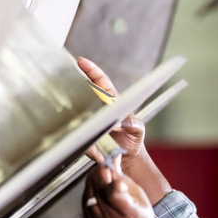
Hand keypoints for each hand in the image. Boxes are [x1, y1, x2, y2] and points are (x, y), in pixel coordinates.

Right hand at [76, 55, 171, 204]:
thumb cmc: (133, 137)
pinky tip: (99, 156)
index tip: (81, 61)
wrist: (127, 156)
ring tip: (102, 148)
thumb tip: (117, 125)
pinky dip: (91, 151)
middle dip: (79, 101)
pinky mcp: (85, 138)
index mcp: (111, 100)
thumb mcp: (138, 128)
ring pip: (81, 123)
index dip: (91, 70)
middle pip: (83, 98)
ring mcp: (89, 123)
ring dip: (90, 136)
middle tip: (83, 112)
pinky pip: (82, 142)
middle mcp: (97, 109)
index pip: (100, 81)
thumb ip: (132, 124)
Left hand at [81, 159, 157, 217]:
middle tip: (106, 166)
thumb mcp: (140, 197)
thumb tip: (112, 158)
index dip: (111, 178)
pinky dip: (90, 191)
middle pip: (98, 190)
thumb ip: (123, 178)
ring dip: (93, 180)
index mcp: (130, 215)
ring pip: (88, 193)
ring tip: (103, 176)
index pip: (114, 193)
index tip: (113, 169)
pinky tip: (98, 188)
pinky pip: (85, 201)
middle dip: (100, 172)